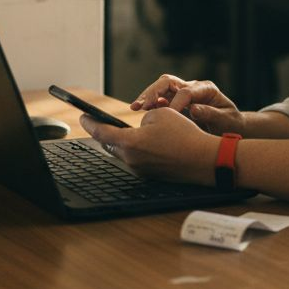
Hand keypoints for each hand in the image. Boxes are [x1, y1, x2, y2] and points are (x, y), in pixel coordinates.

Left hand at [80, 107, 215, 184]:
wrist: (204, 160)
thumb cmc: (184, 135)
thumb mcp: (160, 113)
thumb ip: (143, 118)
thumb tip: (141, 128)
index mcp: (130, 143)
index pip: (101, 133)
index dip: (90, 123)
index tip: (84, 117)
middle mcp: (131, 159)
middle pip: (111, 144)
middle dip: (108, 133)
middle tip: (104, 123)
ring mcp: (141, 170)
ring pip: (126, 152)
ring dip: (126, 141)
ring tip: (133, 130)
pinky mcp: (151, 175)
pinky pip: (138, 158)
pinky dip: (140, 149)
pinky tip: (151, 143)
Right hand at [130, 74, 244, 135]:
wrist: (232, 126)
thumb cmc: (230, 123)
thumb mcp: (225, 120)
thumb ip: (210, 114)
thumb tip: (194, 109)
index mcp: (206, 89)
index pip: (186, 92)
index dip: (176, 103)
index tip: (168, 117)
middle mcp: (193, 87)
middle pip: (169, 82)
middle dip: (154, 92)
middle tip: (142, 105)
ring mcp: (184, 92)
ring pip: (161, 87)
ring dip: (147, 96)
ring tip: (135, 106)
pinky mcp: (177, 100)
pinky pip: (161, 97)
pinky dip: (150, 103)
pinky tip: (141, 110)